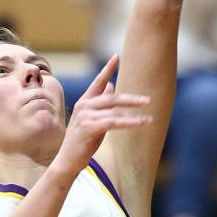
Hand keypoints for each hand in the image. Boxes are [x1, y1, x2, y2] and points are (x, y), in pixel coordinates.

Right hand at [54, 55, 151, 176]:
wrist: (67, 160)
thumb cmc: (82, 140)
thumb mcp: (92, 119)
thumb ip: (101, 103)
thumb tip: (112, 87)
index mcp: (84, 102)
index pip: (98, 82)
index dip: (107, 69)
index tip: (116, 56)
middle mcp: (84, 106)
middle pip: (112, 97)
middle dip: (131, 99)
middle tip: (147, 100)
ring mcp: (85, 116)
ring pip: (115, 111)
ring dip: (134, 115)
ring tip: (149, 118)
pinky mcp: (89, 127)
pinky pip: (114, 122)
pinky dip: (130, 123)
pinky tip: (141, 123)